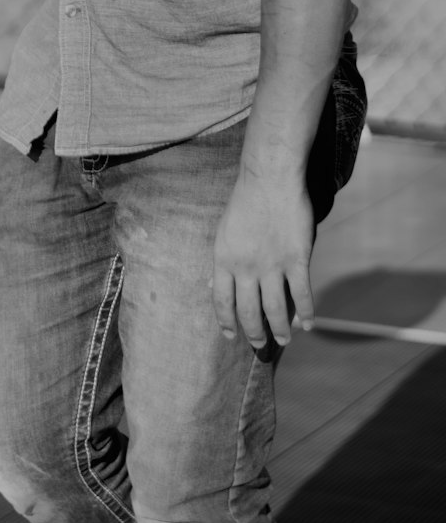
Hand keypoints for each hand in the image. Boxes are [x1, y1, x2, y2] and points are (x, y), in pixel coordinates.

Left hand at [212, 170, 315, 348]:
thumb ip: (225, 260)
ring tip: (284, 340)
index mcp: (223, 259)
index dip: (226, 322)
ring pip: (274, 309)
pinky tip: (308, 325)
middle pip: (248, 310)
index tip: (230, 335)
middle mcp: (245, 267)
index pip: (221, 301)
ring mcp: (271, 265)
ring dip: (279, 329)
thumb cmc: (246, 201)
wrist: (270, 179)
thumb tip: (214, 284)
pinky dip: (306, 313)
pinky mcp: (296, 259)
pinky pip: (301, 295)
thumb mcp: (225, 231)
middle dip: (254, 332)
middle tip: (259, 343)